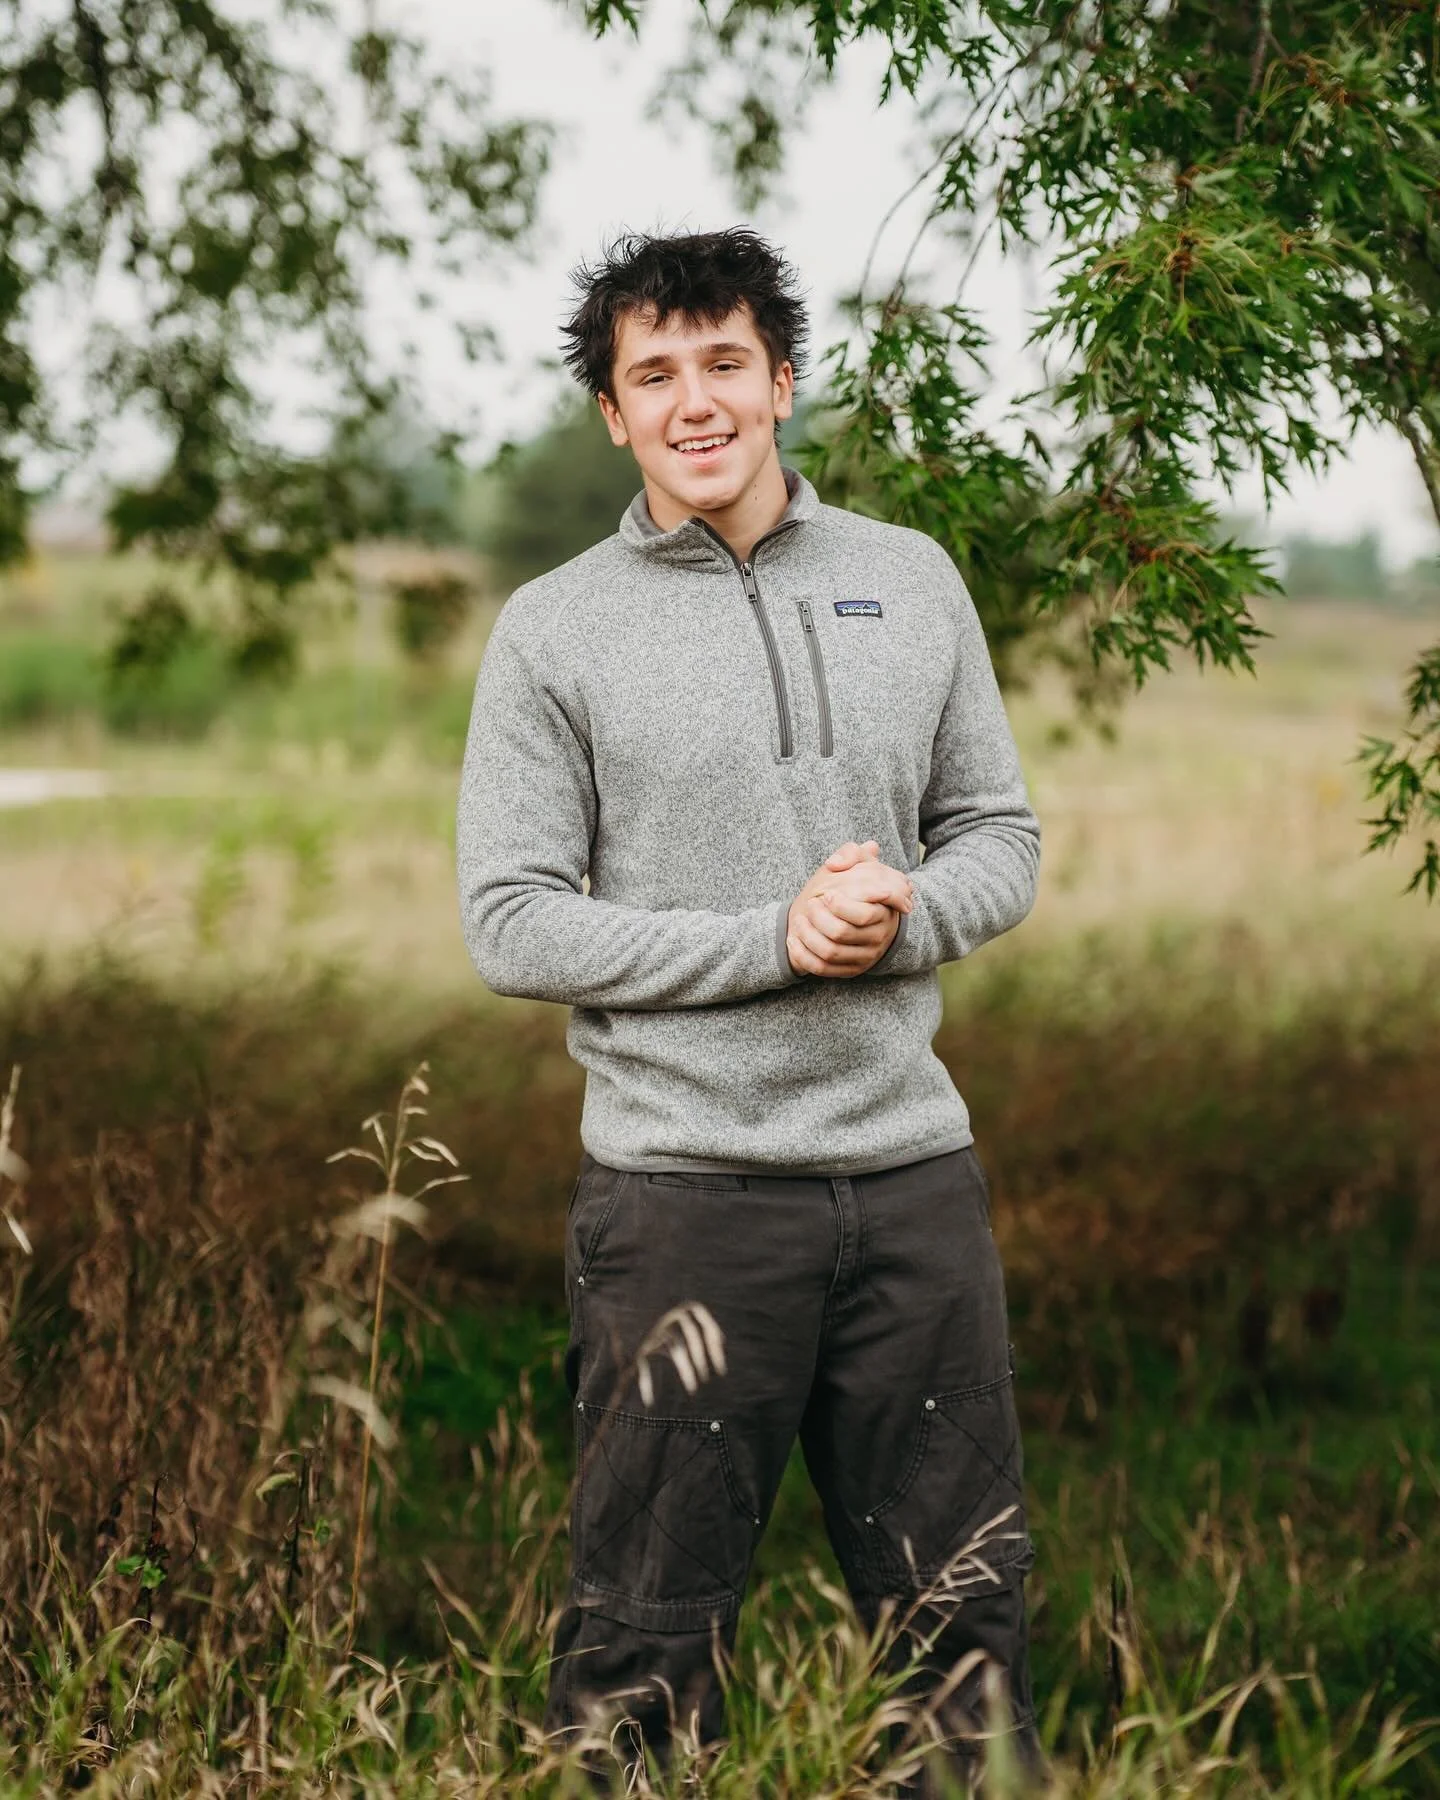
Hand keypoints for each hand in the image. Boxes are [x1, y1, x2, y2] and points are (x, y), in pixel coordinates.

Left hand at [786, 840, 912, 978]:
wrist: (856, 917)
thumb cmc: (855, 887)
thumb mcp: (859, 865)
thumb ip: (853, 853)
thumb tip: (842, 859)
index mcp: (883, 912)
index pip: (864, 914)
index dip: (840, 905)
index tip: (825, 893)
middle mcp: (878, 937)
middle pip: (842, 933)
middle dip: (818, 918)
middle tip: (809, 905)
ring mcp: (864, 957)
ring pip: (830, 952)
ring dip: (807, 935)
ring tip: (798, 919)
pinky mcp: (850, 970)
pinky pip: (822, 968)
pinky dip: (802, 954)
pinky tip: (793, 938)